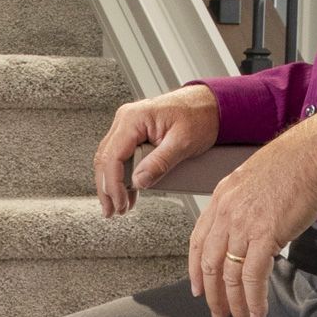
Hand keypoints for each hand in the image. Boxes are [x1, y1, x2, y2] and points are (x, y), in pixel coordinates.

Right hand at [93, 85, 220, 217]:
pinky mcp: (135, 133)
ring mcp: (128, 126)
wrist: (211, 105)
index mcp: (133, 119)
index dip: (113, 184)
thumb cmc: (199, 116)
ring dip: (112, 184)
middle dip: (107, 188)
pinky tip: (128, 192)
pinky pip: (121, 156)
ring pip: (109, 159)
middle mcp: (126, 120)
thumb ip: (159, 163)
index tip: (120, 203)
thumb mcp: (182, 143)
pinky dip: (122, 176)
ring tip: (119, 206)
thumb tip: (139, 182)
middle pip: (105, 159)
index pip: (112, 157)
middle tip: (113, 211)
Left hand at [188, 110, 316, 316]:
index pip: (199, 240)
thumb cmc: (298, 161)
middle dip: (213, 296)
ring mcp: (243, 224)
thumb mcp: (258, 178)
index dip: (196, 270)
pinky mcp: (266, 235)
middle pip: (209, 264)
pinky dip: (254, 300)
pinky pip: (252, 277)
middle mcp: (226, 212)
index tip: (199, 288)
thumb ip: (248, 204)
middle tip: (219, 316)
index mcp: (222, 196)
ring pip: (229, 275)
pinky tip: (258, 313)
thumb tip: (254, 226)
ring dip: (234, 304)